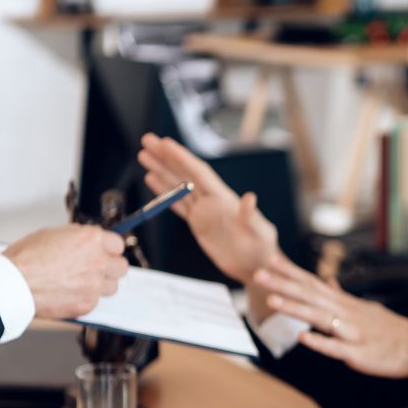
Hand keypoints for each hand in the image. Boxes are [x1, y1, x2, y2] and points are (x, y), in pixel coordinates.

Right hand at [4, 225, 127, 318]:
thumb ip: (78, 237)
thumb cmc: (26, 258)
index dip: (109, 249)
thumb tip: (89, 240)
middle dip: (110, 267)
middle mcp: (98, 262)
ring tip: (80, 282)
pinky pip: (95, 301)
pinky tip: (69, 293)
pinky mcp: (87, 304)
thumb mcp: (53, 234)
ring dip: (100, 284)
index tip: (104, 252)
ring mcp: (94, 285)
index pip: (118, 244)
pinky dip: (85, 298)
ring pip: (111, 286)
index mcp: (92, 240)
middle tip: (95, 268)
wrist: (12, 283)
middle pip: (121, 267)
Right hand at [137, 133, 278, 280]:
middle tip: (147, 140)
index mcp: (223, 198)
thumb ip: (252, 217)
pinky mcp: (199, 223)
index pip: (198, 173)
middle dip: (165, 157)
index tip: (164, 143)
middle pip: (184, 173)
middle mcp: (212, 200)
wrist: (256, 267)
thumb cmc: (263, 250)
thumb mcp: (260, 233)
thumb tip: (250, 198)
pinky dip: (163, 193)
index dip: (181, 157)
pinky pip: (177, 204)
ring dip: (161, 170)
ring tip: (144, 155)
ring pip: (177, 186)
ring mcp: (204, 211)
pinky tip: (152, 180)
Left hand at [253, 254, 407, 377]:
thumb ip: (343, 297)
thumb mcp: (366, 308)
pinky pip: (336, 347)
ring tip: (272, 299)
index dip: (291, 272)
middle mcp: (346, 313)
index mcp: (345, 304)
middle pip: (310, 295)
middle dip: (283, 284)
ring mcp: (351, 332)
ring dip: (296, 308)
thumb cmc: (390, 330)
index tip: (271, 259)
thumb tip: (328, 283)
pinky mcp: (357, 352)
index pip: (313, 283)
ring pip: (319, 317)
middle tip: (259, 272)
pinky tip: (303, 337)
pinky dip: (320, 342)